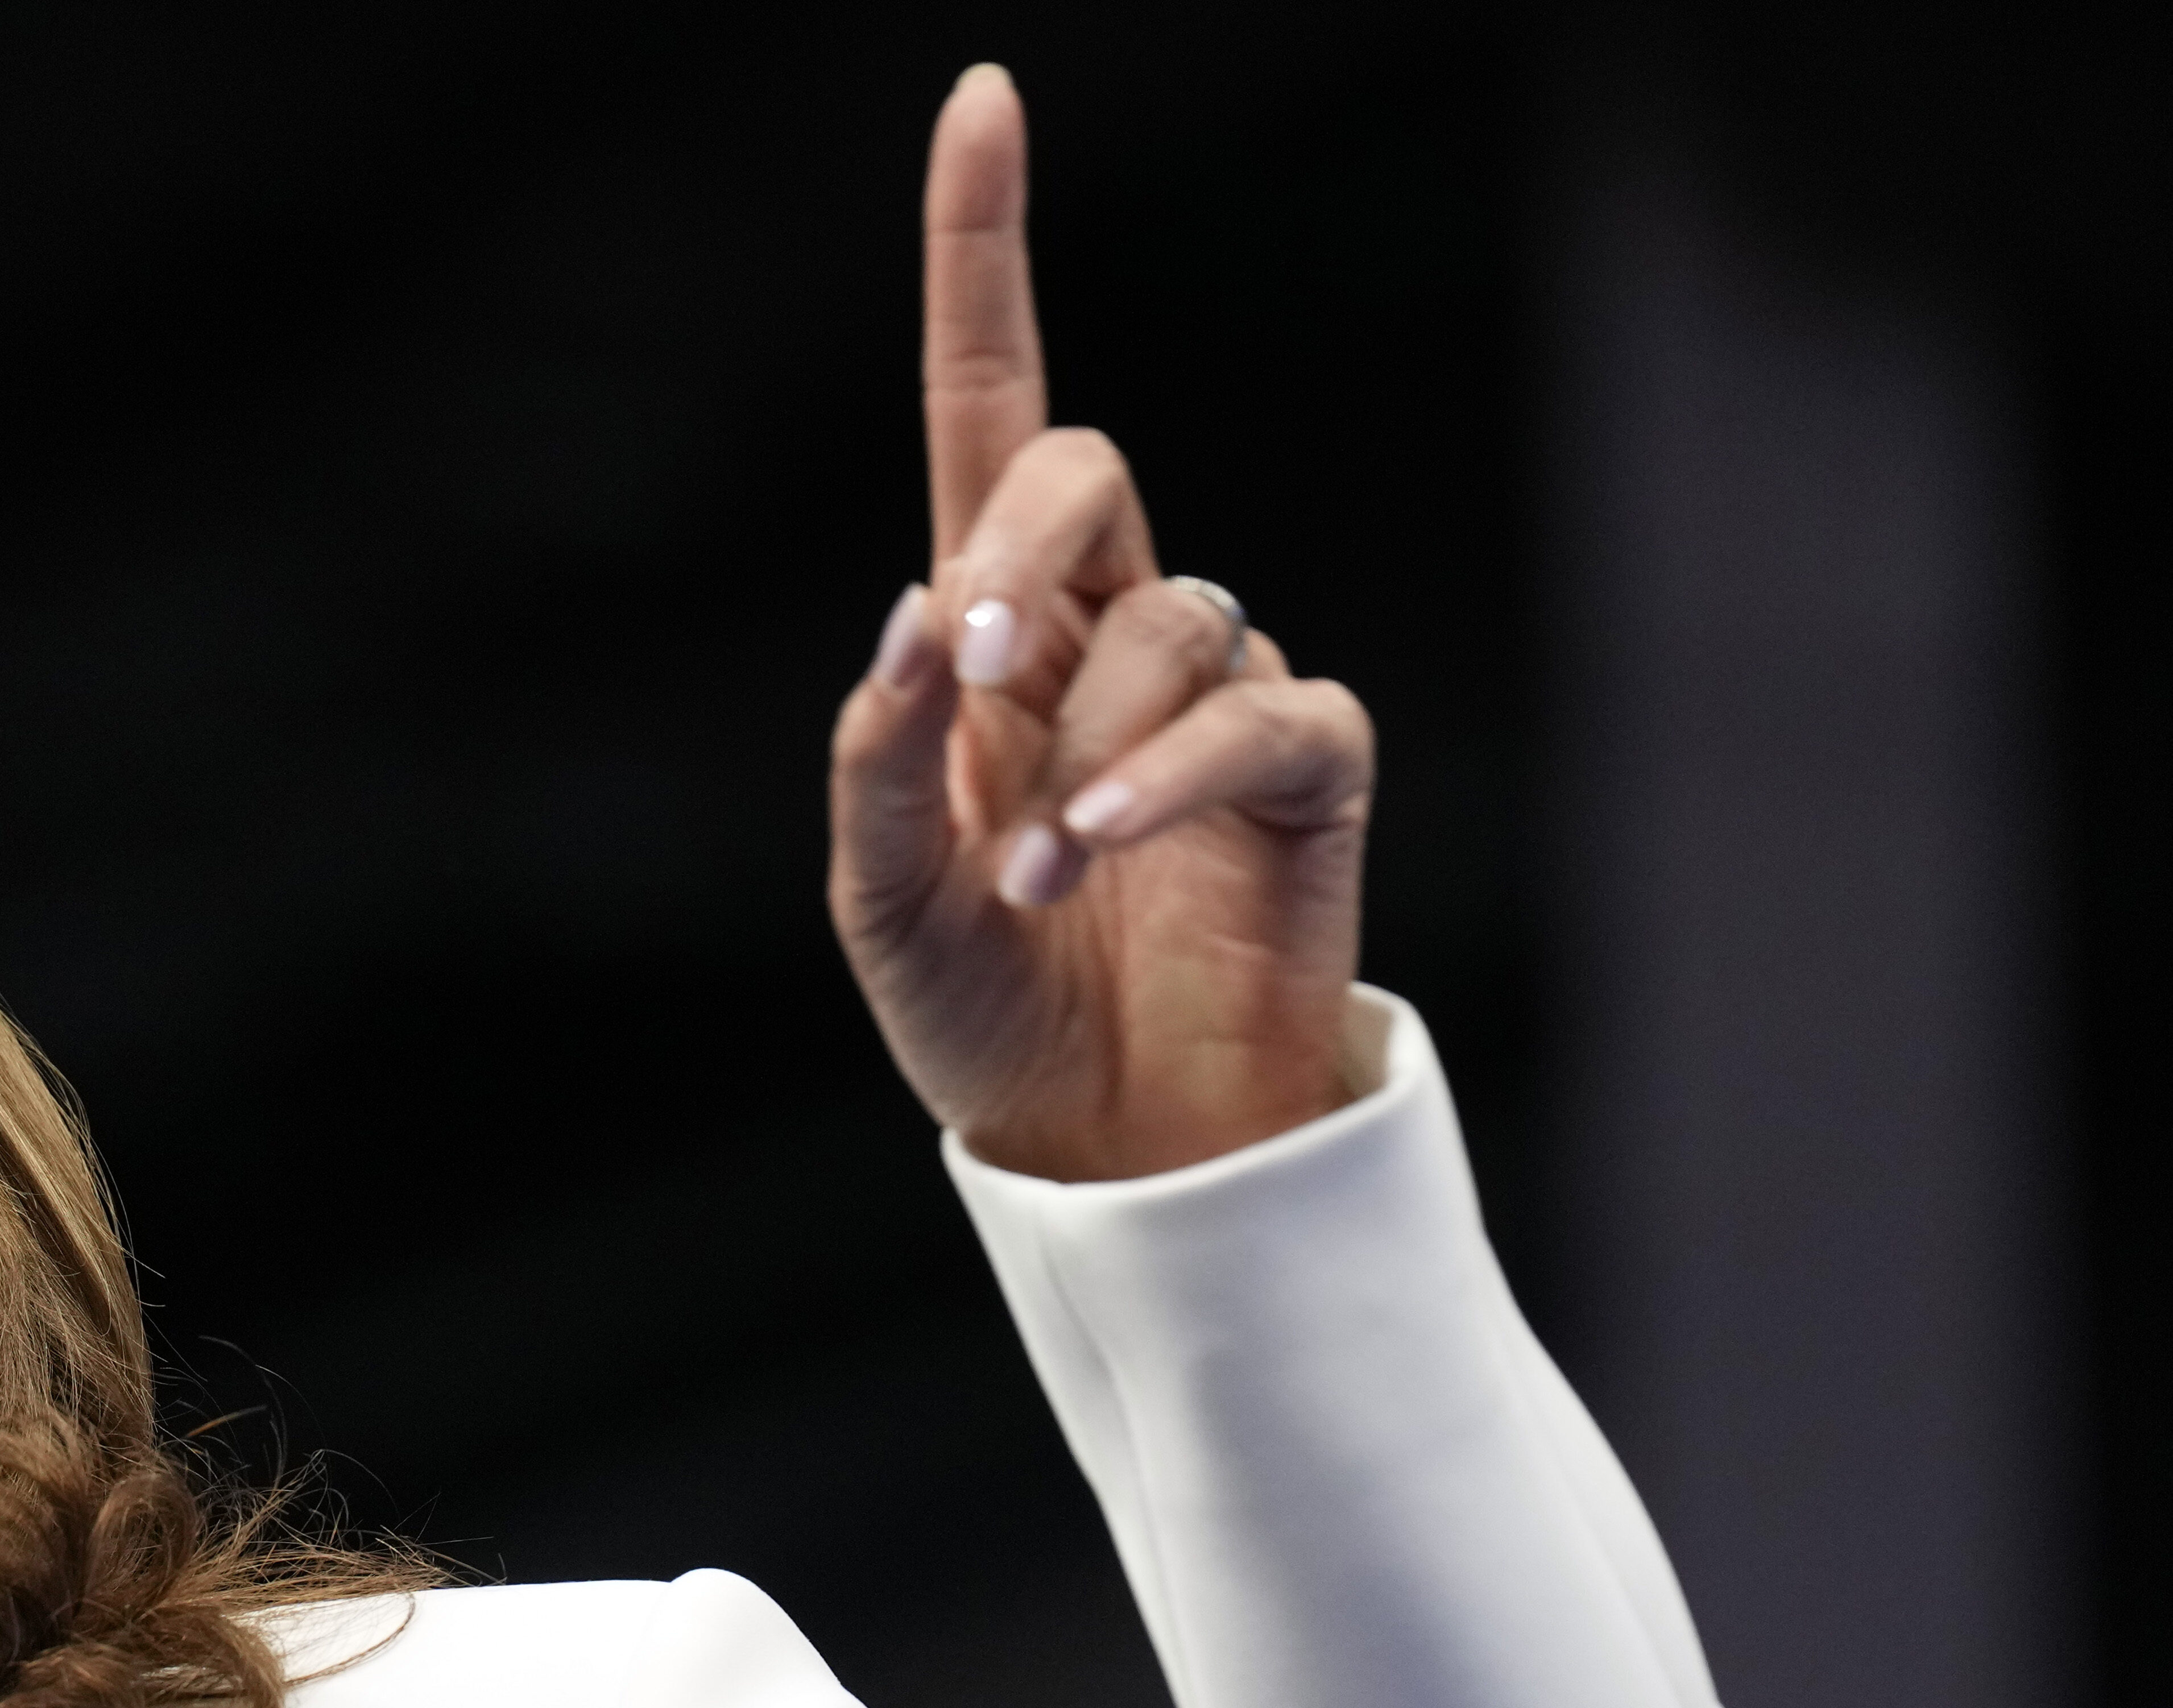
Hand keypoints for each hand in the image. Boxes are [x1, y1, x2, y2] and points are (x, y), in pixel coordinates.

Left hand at [826, 66, 1376, 1182]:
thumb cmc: (986, 1005)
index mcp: (994, 629)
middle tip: (970, 667)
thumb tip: (910, 618)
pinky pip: (1256, 713)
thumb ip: (872, 758)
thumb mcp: (876, 897)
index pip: (992, 400)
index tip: (981, 100)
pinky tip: (1101, 849)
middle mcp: (1112, 624)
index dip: (986, 253)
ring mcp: (1218, 683)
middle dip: (1020, 549)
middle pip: (1084, 470)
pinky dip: (1165, 776)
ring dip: (1080, 743)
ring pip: (1169, 616)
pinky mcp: (1307, 764)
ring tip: (1037, 866)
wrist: (1097, 1133)